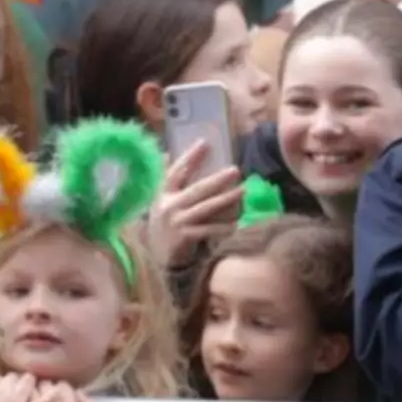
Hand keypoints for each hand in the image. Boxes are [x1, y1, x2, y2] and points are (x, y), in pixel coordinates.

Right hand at [147, 141, 242, 268]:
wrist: (158, 258)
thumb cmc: (165, 226)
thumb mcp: (161, 203)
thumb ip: (166, 181)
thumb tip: (165, 153)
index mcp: (162, 194)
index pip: (175, 172)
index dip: (189, 158)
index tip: (205, 144)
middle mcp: (167, 206)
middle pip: (197, 189)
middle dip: (217, 179)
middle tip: (235, 170)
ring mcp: (176, 222)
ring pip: (206, 208)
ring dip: (226, 199)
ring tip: (242, 191)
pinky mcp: (184, 238)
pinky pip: (208, 229)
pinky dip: (223, 226)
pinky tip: (236, 223)